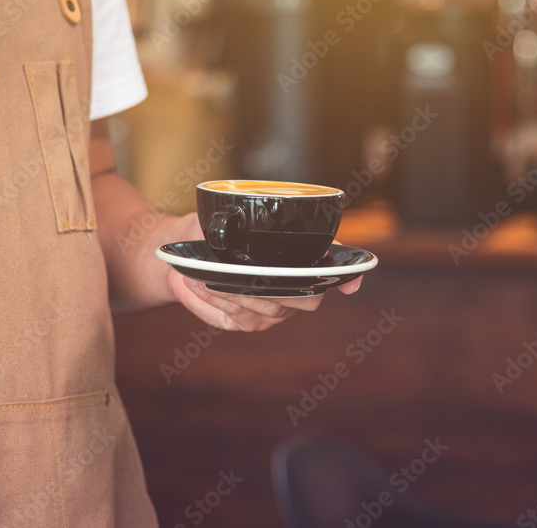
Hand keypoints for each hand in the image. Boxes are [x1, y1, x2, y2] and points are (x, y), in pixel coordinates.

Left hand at [165, 213, 361, 331]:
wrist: (183, 253)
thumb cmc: (215, 232)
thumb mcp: (238, 215)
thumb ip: (260, 215)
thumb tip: (280, 211)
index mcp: (300, 264)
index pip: (333, 272)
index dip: (349, 278)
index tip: (353, 284)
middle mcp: (293, 291)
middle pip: (305, 300)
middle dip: (272, 287)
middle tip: (242, 273)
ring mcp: (272, 312)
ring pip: (265, 309)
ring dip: (231, 292)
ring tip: (202, 274)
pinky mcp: (245, 324)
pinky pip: (237, 317)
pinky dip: (214, 300)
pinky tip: (197, 284)